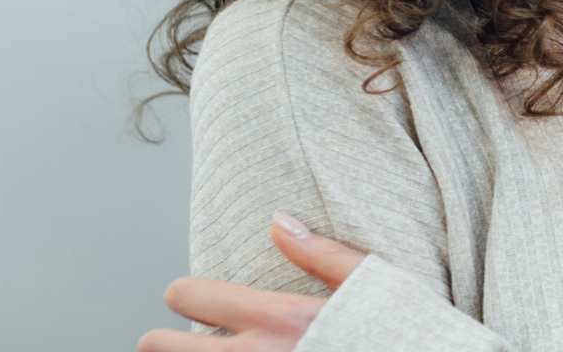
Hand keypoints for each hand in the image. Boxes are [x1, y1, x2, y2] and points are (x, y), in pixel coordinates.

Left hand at [136, 211, 370, 350]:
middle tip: (163, 342)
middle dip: (162, 342)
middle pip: (162, 347)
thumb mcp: (370, 286)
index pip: (192, 295)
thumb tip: (279, 223)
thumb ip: (321, 254)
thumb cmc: (400, 336)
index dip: (186, 294)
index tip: (187, 298)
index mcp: (277, 318)